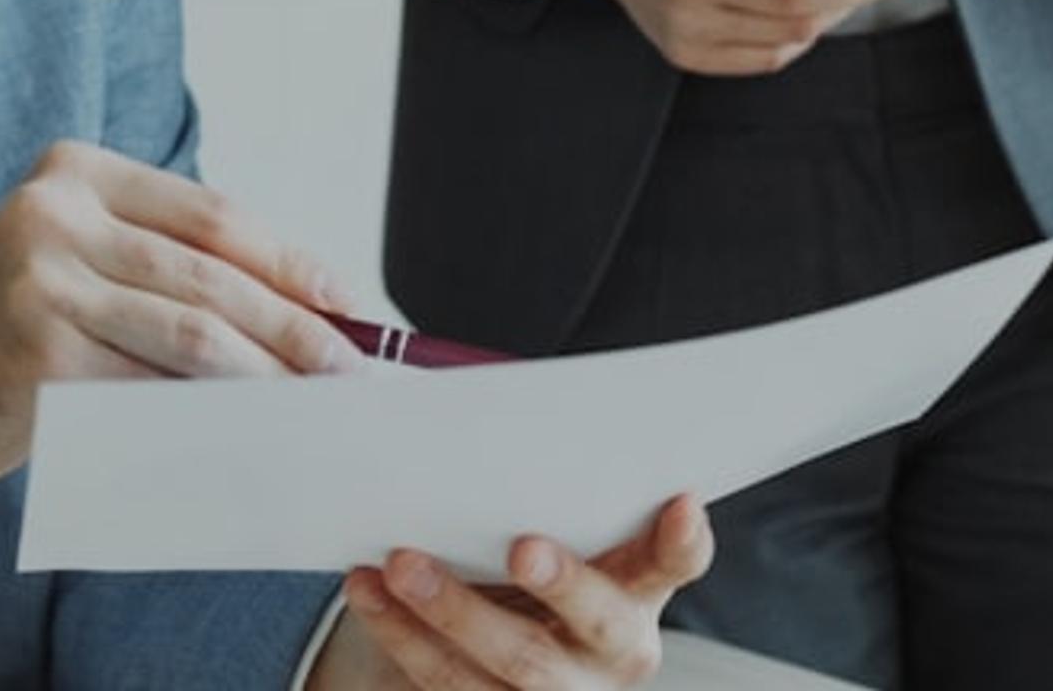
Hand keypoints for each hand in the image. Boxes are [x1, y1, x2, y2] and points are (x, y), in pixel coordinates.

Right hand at [0, 141, 358, 543]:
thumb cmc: (8, 331)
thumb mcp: (78, 263)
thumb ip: (165, 268)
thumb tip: (301, 307)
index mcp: (76, 172)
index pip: (211, 214)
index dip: (289, 260)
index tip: (347, 302)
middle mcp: (54, 213)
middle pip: (209, 272)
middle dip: (292, 323)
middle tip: (348, 365)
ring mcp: (41, 281)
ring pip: (190, 330)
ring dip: (267, 372)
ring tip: (315, 402)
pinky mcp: (38, 354)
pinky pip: (151, 387)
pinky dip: (211, 413)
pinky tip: (248, 432)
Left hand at [312, 496, 715, 689]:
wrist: (473, 640)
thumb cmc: (513, 552)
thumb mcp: (541, 517)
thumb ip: (530, 474)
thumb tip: (453, 391)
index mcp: (640, 584)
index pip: (679, 560)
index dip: (684, 538)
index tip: (679, 501)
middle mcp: (613, 647)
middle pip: (599, 622)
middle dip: (562, 584)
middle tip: (522, 548)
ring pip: (517, 664)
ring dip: (452, 612)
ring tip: (399, 563)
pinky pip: (450, 684)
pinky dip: (402, 635)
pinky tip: (368, 593)